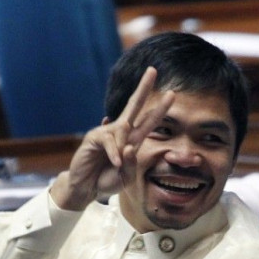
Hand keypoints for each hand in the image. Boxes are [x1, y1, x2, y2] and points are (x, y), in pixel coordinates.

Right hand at [50, 67, 174, 210]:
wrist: (86, 188)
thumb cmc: (107, 180)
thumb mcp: (126, 176)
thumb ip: (131, 164)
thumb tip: (129, 146)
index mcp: (133, 139)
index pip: (149, 120)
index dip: (160, 108)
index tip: (172, 94)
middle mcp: (121, 132)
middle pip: (134, 105)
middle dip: (144, 87)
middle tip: (153, 70)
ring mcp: (107, 132)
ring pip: (123, 129)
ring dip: (123, 148)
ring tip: (118, 166)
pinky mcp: (94, 137)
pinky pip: (109, 141)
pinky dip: (114, 153)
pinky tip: (115, 163)